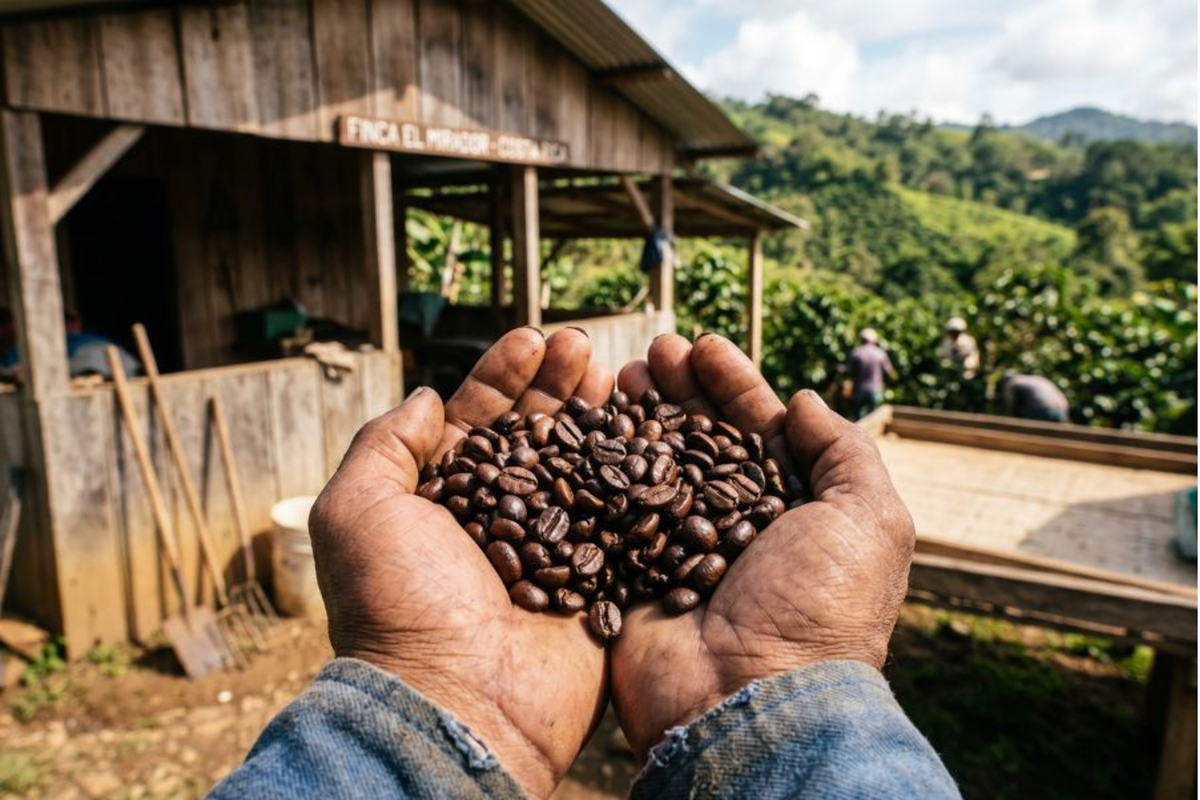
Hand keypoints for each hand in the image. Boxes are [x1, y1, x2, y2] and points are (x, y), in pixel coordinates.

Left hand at [309, 328, 613, 797]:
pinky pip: (620, 517)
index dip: (503, 377)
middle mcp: (499, 520)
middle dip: (557, 385)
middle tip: (581, 344)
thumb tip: (425, 397)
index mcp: (443, 502)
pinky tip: (648, 432)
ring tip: (614, 370)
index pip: (477, 423)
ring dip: (597, 416)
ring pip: (581, 467)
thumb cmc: (398, 606)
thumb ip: (384, 445)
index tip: (530, 337)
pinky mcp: (596, 579)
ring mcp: (551, 548)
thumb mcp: (358, 512)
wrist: (459, 701)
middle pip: (536, 435)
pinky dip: (634, 475)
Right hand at [611, 333, 914, 755]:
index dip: (734, 385)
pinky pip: (612, 510)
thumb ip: (845, 453)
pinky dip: (602, 468)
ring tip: (625, 371)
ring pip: (655, 466)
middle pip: (700, 440)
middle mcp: (734, 526)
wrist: (749, 699)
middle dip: (681, 390)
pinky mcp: (631, 572)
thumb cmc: (820, 609)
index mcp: (791, 513)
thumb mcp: (870, 521)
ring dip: (641, 416)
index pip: (758, 432)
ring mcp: (679, 549)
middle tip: (656, 348)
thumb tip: (805, 401)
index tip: (705, 344)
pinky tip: (592, 427)